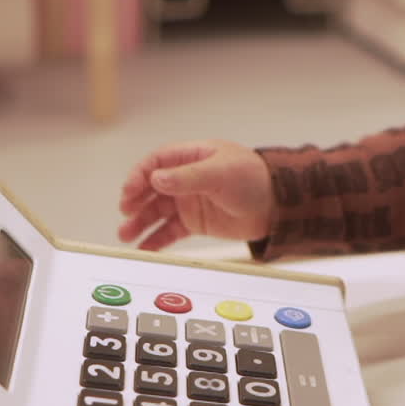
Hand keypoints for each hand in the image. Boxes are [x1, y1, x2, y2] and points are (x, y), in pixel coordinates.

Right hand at [118, 139, 272, 250]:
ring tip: (126, 235)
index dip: (140, 176)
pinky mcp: (196, 222)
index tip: (130, 192)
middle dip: (135, 200)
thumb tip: (156, 179)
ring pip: (157, 211)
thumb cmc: (255, 179)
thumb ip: (188, 177)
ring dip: (140, 222)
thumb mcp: (221, 174)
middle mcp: (187, 178)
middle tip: (126, 213)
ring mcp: (190, 200)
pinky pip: (170, 231)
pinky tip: (144, 248)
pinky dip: (156, 239)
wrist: (278, 207)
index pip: (157, 162)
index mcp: (193, 156)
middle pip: (152, 187)